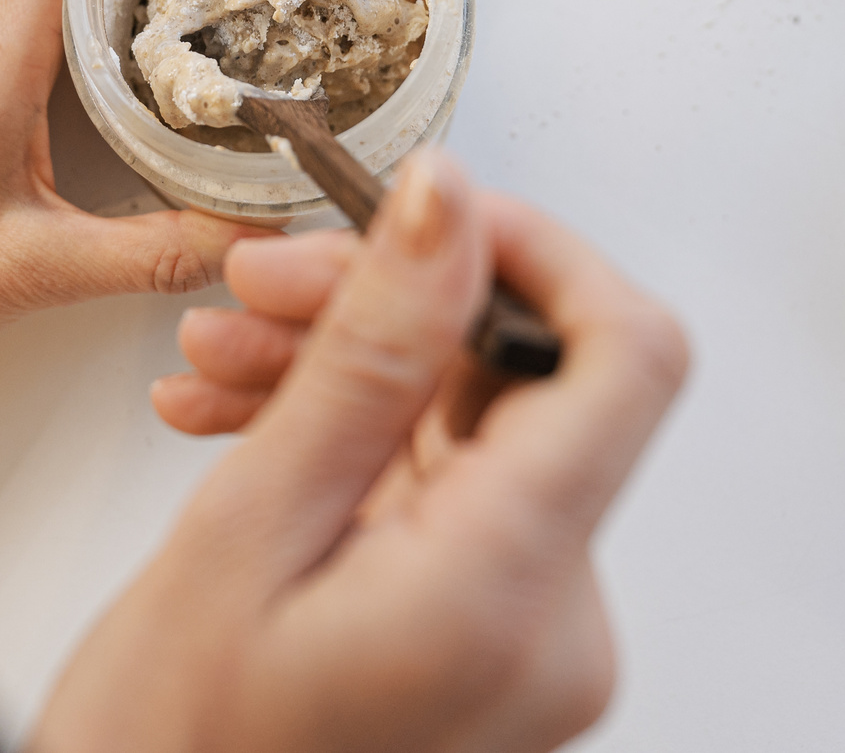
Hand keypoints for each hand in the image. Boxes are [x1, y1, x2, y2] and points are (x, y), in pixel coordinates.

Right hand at [34, 152, 689, 752]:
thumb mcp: (247, 530)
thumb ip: (368, 354)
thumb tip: (449, 205)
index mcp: (512, 593)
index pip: (623, 355)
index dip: (535, 253)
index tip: (426, 214)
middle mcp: (554, 623)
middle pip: (524, 380)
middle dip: (389, 307)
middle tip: (260, 287)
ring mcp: (526, 638)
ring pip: (468, 425)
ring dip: (347, 369)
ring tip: (221, 363)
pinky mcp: (488, 640)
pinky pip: (442, 490)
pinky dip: (351, 441)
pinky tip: (249, 421)